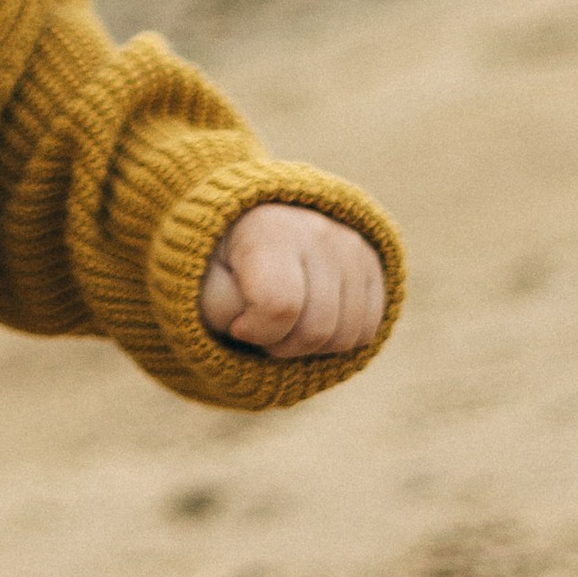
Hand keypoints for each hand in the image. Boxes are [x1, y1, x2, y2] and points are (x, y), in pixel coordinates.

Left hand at [199, 204, 385, 359]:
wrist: (249, 231)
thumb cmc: (224, 265)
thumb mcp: (205, 285)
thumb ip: (222, 307)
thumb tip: (258, 323)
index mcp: (268, 230)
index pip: (279, 307)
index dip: (255, 332)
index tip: (238, 325)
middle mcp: (317, 230)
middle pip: (316, 330)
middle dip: (282, 346)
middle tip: (261, 328)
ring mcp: (350, 245)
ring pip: (345, 336)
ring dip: (309, 346)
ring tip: (285, 321)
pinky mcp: (372, 263)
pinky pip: (366, 330)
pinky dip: (336, 340)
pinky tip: (310, 318)